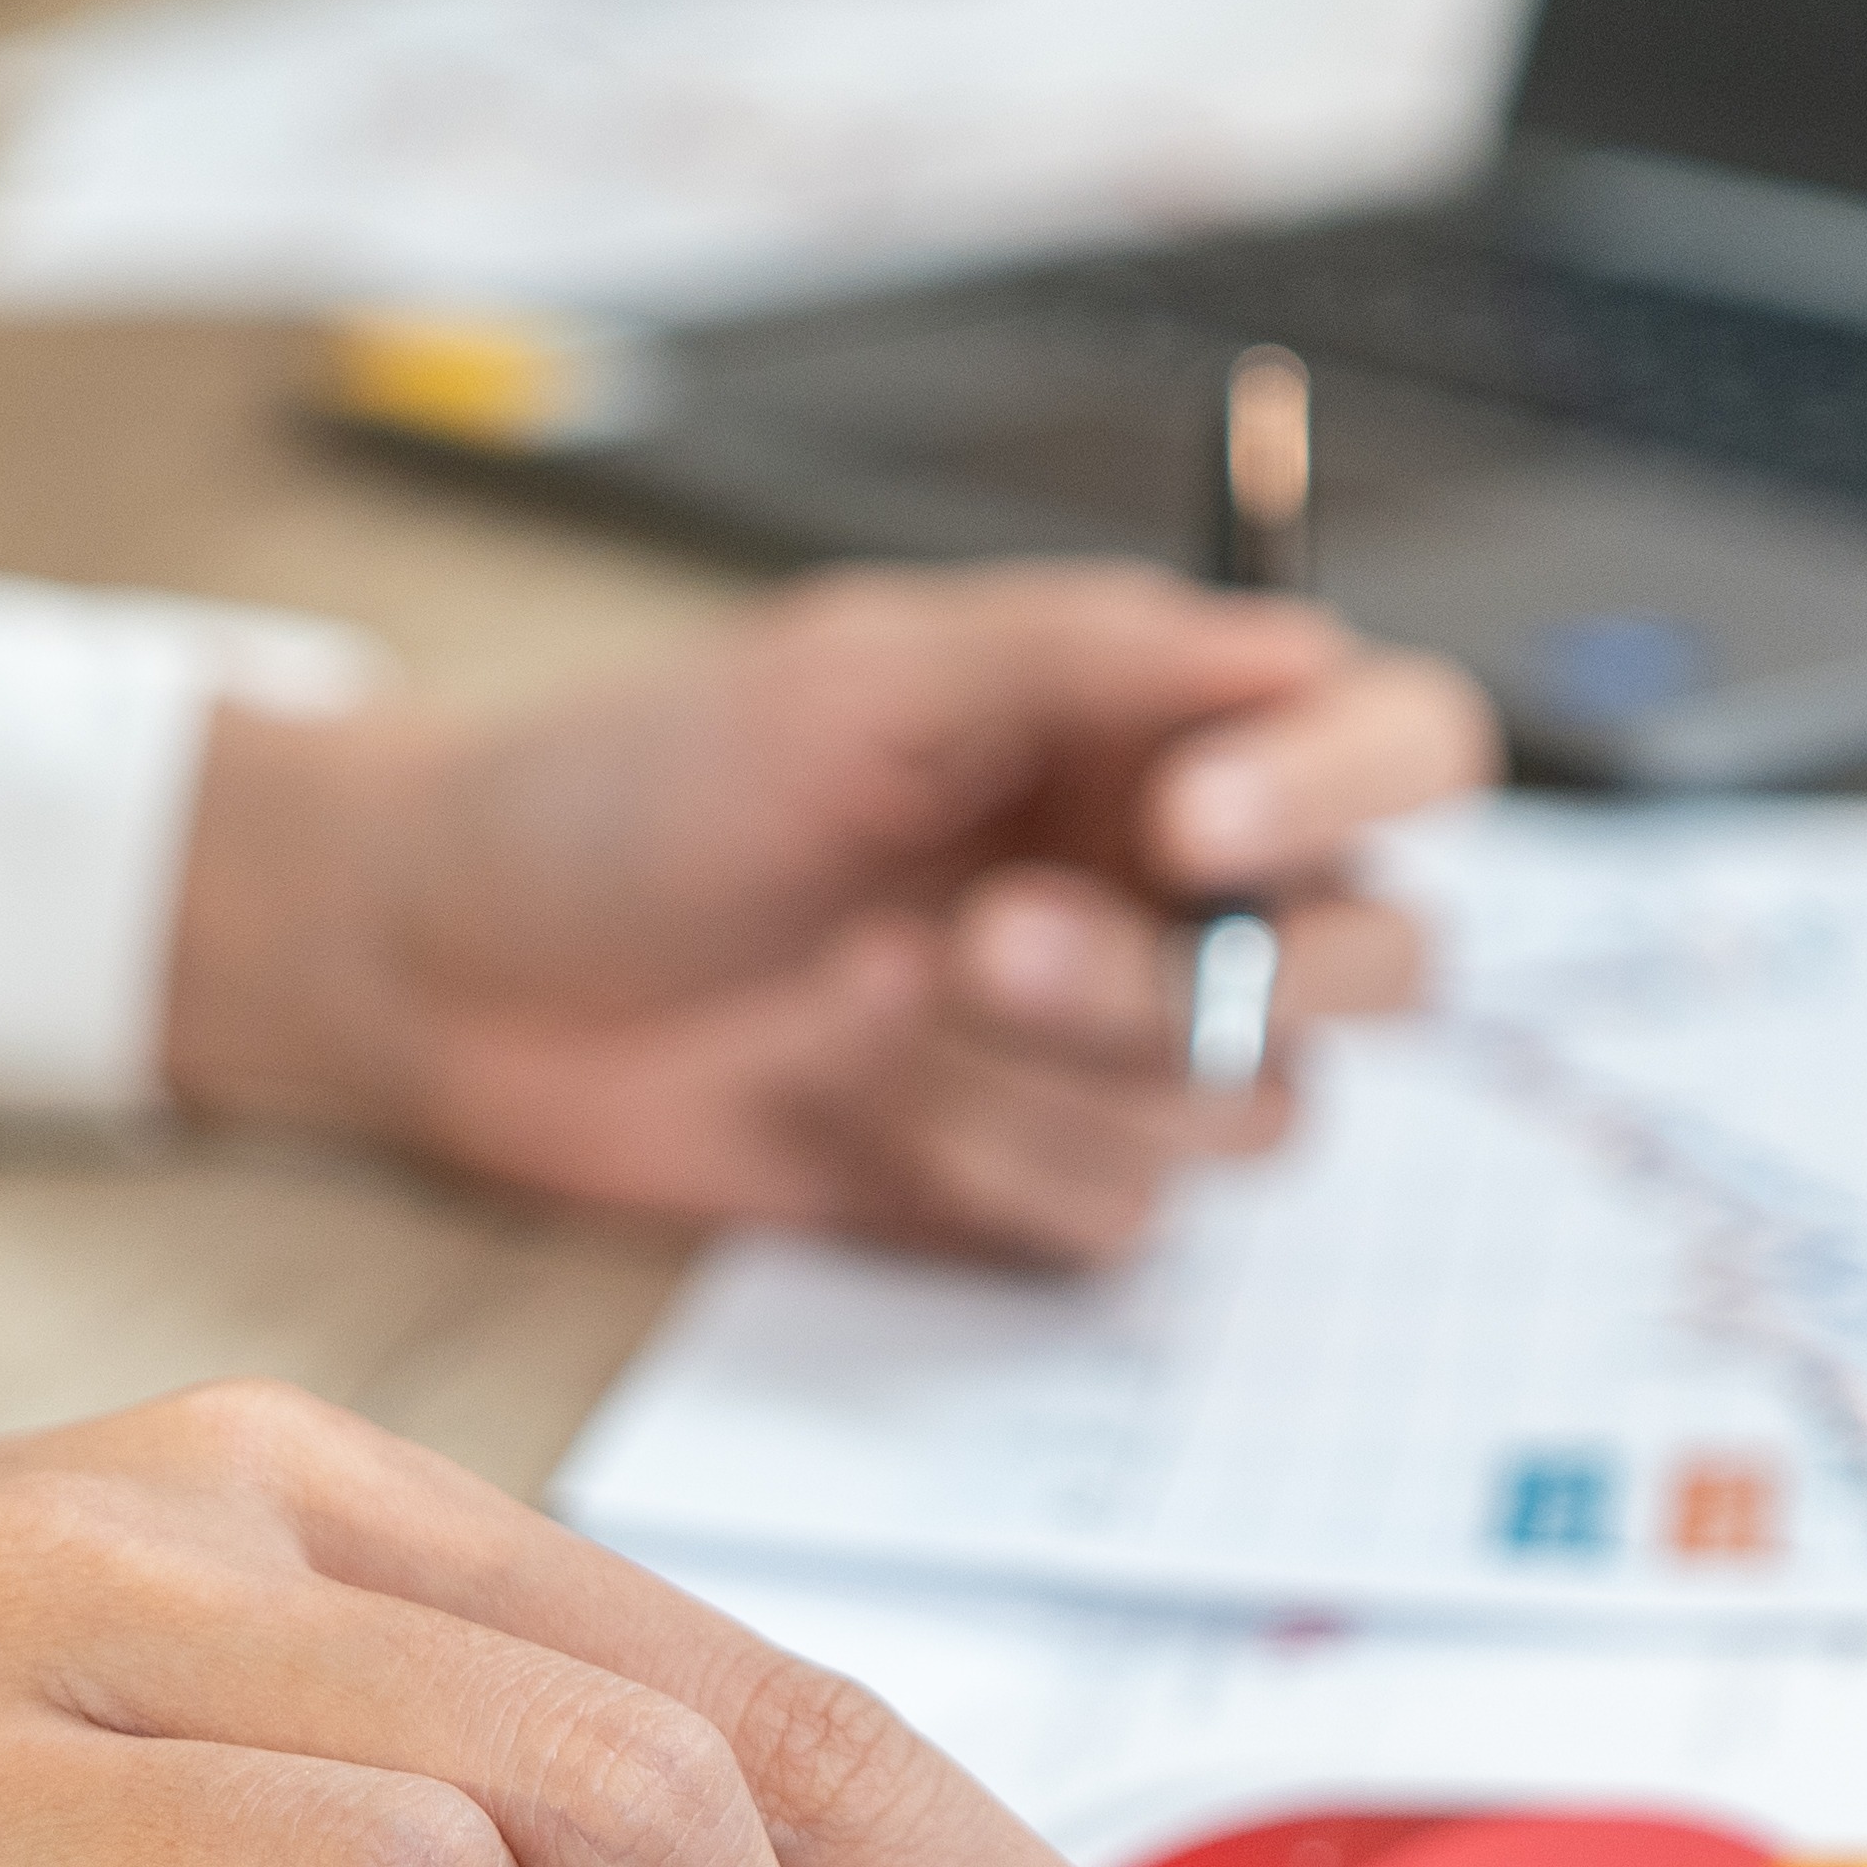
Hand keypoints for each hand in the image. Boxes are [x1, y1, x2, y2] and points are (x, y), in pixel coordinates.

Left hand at [165, 563, 1497, 1264]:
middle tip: (987, 945)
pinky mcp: (1041, 1184)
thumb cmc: (642, 785)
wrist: (464, 972)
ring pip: (1256, 1110)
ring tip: (869, 996)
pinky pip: (1125, 1217)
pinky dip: (989, 1158)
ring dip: (1069, 1070)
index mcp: (1162, 726)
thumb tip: (1297, 649)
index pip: (1402, 745)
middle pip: (1378, 961)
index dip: (1348, 789)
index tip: (1190, 818)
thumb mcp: (857, 675)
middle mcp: (1180, 889)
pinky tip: (854, 1095)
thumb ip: (1087, 658)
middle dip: (1196, 976)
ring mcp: (1120, 1053)